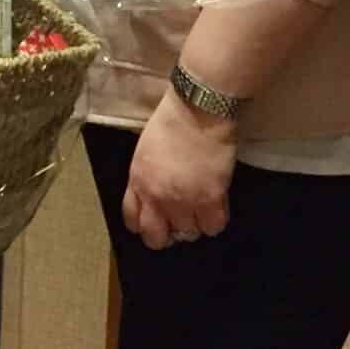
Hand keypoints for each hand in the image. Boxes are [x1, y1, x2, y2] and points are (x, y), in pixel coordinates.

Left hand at [122, 88, 238, 249]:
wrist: (198, 110)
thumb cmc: (171, 122)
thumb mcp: (145, 152)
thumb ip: (146, 178)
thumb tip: (156, 195)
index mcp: (138, 183)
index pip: (132, 221)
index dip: (145, 226)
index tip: (156, 221)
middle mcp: (157, 198)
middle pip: (156, 238)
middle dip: (167, 234)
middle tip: (180, 221)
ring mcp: (184, 201)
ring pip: (188, 234)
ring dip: (195, 224)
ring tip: (202, 208)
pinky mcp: (211, 199)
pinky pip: (213, 227)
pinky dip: (215, 220)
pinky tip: (217, 206)